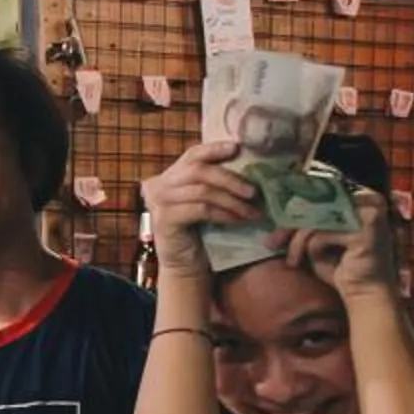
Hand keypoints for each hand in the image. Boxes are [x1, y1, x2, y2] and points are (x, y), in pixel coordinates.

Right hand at [139, 141, 258, 281]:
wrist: (186, 266)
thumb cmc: (200, 232)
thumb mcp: (206, 201)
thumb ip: (214, 182)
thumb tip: (245, 161)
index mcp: (169, 176)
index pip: (193, 155)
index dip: (215, 149)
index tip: (238, 148)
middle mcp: (159, 186)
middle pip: (199, 170)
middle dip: (230, 179)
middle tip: (254, 191)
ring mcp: (159, 202)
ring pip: (202, 191)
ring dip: (232, 200)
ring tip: (251, 211)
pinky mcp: (164, 220)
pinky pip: (201, 210)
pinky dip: (223, 214)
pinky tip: (238, 220)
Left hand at [285, 185, 396, 301]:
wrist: (365, 293)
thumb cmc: (341, 266)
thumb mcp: (319, 239)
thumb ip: (306, 221)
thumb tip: (277, 208)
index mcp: (359, 196)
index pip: (322, 190)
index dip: (297, 204)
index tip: (276, 221)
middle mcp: (368, 198)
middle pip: (317, 203)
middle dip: (290, 224)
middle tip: (271, 242)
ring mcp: (369, 212)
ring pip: (316, 219)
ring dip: (296, 241)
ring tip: (291, 260)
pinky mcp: (365, 230)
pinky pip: (321, 234)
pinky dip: (308, 249)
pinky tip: (301, 262)